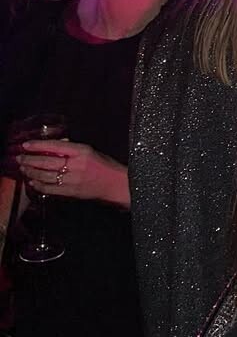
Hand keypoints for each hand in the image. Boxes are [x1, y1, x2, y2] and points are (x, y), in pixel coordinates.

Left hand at [15, 140, 129, 207]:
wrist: (115, 184)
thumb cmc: (104, 166)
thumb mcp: (90, 151)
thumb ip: (72, 148)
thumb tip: (56, 144)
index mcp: (81, 152)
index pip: (55, 146)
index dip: (38, 145)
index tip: (26, 145)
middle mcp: (76, 165)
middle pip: (46, 162)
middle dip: (30, 160)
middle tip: (20, 158)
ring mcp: (72, 180)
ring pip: (45, 176)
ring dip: (31, 172)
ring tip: (24, 169)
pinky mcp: (70, 192)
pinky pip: (49, 189)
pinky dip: (39, 185)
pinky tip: (33, 182)